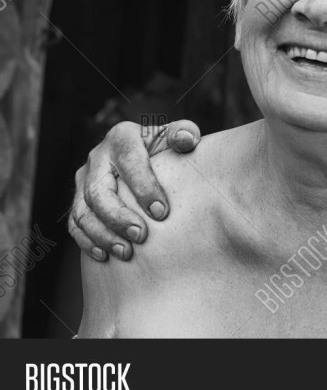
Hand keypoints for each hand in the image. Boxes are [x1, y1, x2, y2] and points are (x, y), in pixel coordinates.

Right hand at [68, 120, 200, 261]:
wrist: (144, 154)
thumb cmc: (164, 148)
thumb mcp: (174, 135)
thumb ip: (184, 134)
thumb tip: (187, 140)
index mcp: (122, 138)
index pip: (129, 163)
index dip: (144, 188)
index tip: (162, 213)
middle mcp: (98, 157)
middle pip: (98, 191)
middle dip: (118, 217)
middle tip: (141, 236)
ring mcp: (84, 180)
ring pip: (83, 211)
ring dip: (102, 234)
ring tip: (126, 252)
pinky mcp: (79, 200)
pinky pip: (75, 224)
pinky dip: (87, 241)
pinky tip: (105, 256)